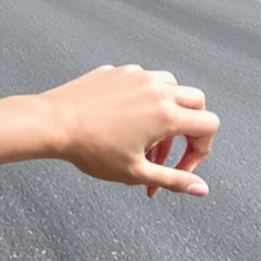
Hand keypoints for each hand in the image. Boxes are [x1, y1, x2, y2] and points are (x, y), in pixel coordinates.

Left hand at [39, 64, 217, 198]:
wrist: (52, 124)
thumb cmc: (90, 149)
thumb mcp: (136, 173)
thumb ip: (173, 180)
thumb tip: (201, 189)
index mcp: (167, 113)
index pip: (208, 126)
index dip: (200, 152)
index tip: (180, 168)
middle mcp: (156, 88)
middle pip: (196, 102)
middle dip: (189, 129)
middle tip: (167, 152)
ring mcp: (136, 76)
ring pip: (170, 87)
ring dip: (168, 111)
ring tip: (146, 139)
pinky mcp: (117, 71)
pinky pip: (143, 81)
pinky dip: (144, 99)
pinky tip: (125, 121)